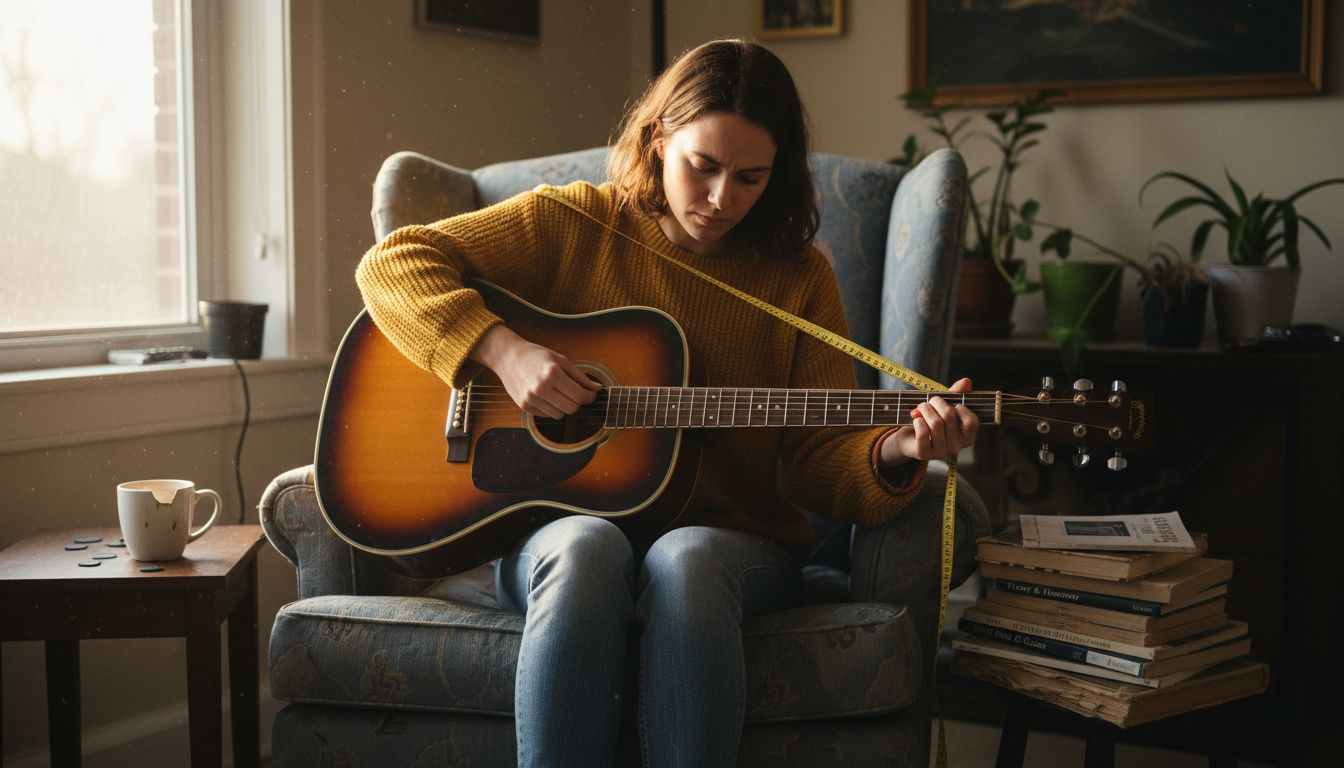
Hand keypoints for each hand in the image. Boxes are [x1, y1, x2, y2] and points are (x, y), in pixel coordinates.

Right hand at [471, 325, 600, 418]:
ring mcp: (531, 399)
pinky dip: (551, 408)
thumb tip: (597, 389)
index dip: (589, 397)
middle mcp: (541, 388)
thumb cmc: (536, 355)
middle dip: (577, 403)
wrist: (508, 357)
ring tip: (558, 392)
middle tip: (575, 394)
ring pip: (559, 415)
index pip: (579, 396)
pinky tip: (546, 395)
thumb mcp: (560, 360)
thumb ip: (580, 376)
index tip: (591, 394)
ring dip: (564, 406)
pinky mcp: (524, 406)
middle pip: (571, 408)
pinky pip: (546, 415)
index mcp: (552, 374)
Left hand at [878, 377, 978, 466]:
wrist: (909, 438)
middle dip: (936, 402)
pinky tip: (916, 420)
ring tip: (921, 408)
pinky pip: (923, 433)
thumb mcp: (944, 407)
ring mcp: (941, 452)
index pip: (972, 421)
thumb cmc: (931, 420)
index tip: (952, 404)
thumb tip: (966, 382)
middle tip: (929, 401)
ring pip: (935, 423)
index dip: (961, 408)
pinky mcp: (924, 454)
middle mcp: (956, 447)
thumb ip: (956, 394)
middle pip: (949, 416)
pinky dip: (918, 421)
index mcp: (966, 437)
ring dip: (925, 409)